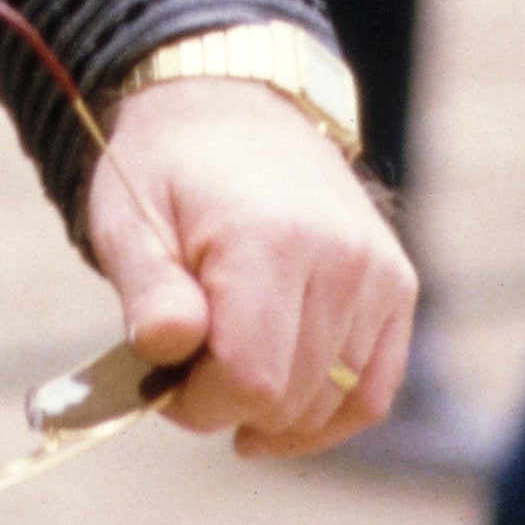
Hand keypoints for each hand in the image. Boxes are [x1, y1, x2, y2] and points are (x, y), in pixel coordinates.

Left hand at [80, 77, 415, 459]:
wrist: (231, 104)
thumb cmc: (168, 171)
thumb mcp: (127, 220)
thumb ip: (148, 291)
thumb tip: (168, 349)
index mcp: (268, 240)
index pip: (250, 381)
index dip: (199, 405)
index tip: (163, 382)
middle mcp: (340, 256)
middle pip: (292, 398)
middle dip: (230, 407)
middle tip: (188, 373)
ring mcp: (377, 271)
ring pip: (334, 401)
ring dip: (277, 414)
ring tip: (229, 376)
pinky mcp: (397, 283)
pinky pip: (373, 388)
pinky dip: (330, 415)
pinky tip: (284, 420)